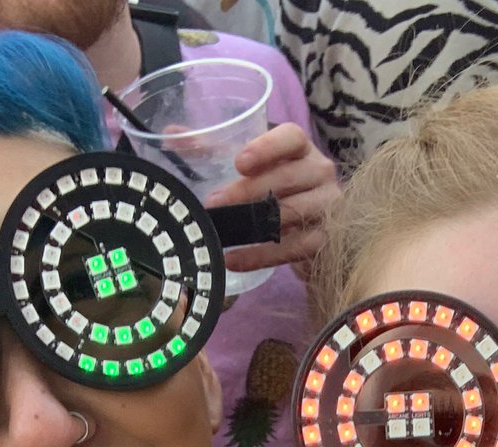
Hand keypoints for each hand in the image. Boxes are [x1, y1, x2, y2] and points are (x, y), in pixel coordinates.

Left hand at [206, 123, 338, 276]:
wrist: (311, 231)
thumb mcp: (250, 167)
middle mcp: (321, 173)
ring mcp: (328, 207)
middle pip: (286, 179)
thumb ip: (212, 149)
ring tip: (222, 232)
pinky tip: (234, 259)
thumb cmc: (276, 189)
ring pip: (291, 214)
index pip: (292, 138)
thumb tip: (169, 135)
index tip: (238, 162)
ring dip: (254, 225)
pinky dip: (260, 256)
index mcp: (302, 149)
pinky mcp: (325, 240)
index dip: (267, 148)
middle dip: (248, 192)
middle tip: (214, 202)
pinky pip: (293, 249)